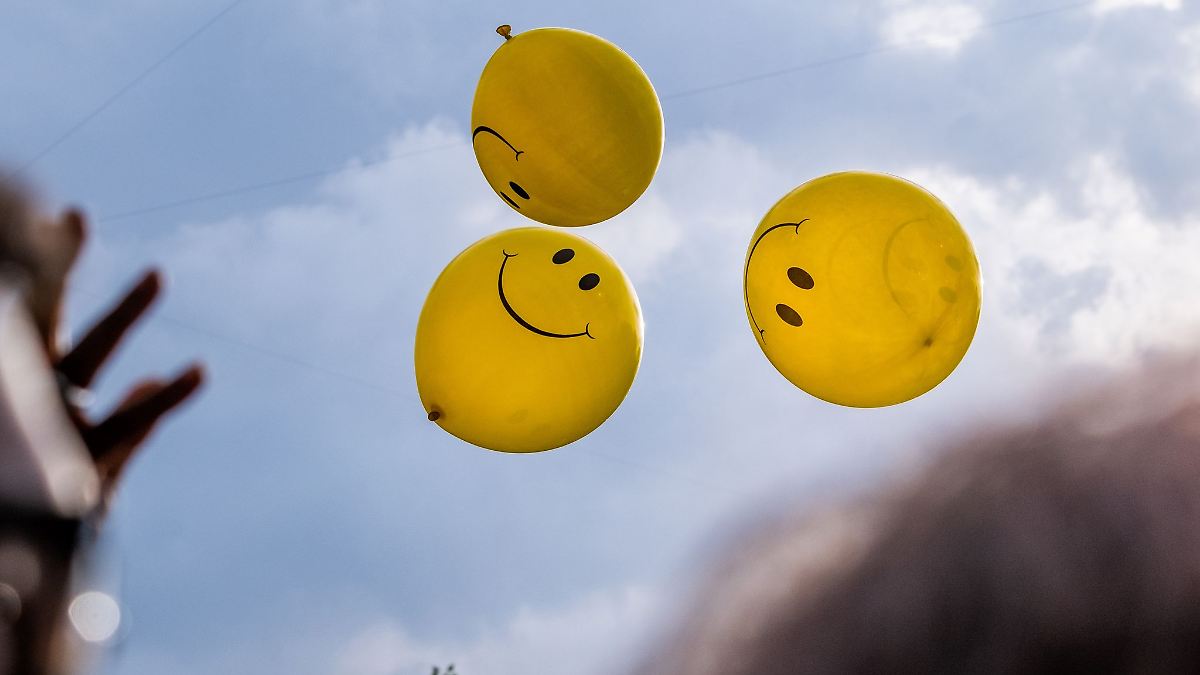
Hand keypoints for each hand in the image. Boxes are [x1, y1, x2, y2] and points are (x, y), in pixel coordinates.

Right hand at [30, 208, 203, 501]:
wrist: (30, 559)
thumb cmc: (64, 507)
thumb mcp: (97, 462)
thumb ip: (130, 422)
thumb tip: (146, 381)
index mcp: (30, 390)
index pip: (36, 315)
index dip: (48, 267)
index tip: (58, 214)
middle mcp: (34, 396)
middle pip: (43, 318)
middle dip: (55, 266)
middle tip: (72, 214)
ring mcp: (51, 422)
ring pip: (86, 354)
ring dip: (122, 313)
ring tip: (157, 273)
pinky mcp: (76, 458)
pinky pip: (128, 423)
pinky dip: (165, 401)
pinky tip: (195, 372)